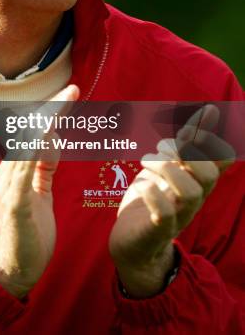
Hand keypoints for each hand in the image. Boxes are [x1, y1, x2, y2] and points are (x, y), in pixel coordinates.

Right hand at [0, 84, 78, 297]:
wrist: (12, 271)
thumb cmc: (28, 233)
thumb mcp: (40, 193)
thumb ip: (44, 167)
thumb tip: (53, 139)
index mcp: (14, 169)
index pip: (33, 133)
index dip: (51, 112)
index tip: (71, 94)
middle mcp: (8, 171)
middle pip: (29, 131)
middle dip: (52, 108)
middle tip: (74, 89)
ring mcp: (8, 185)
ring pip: (26, 144)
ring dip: (47, 121)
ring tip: (64, 101)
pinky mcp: (14, 202)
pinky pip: (23, 171)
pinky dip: (34, 149)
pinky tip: (47, 134)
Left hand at [109, 104, 234, 297]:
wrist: (132, 244)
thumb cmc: (152, 199)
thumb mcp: (170, 165)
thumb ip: (187, 142)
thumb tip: (212, 110)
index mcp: (197, 180)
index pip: (222, 158)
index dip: (209, 138)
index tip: (188, 130)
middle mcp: (193, 199)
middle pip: (209, 176)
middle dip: (186, 153)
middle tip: (161, 148)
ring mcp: (177, 216)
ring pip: (190, 193)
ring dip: (167, 169)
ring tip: (145, 161)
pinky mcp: (157, 231)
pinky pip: (164, 215)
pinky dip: (154, 195)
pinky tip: (142, 185)